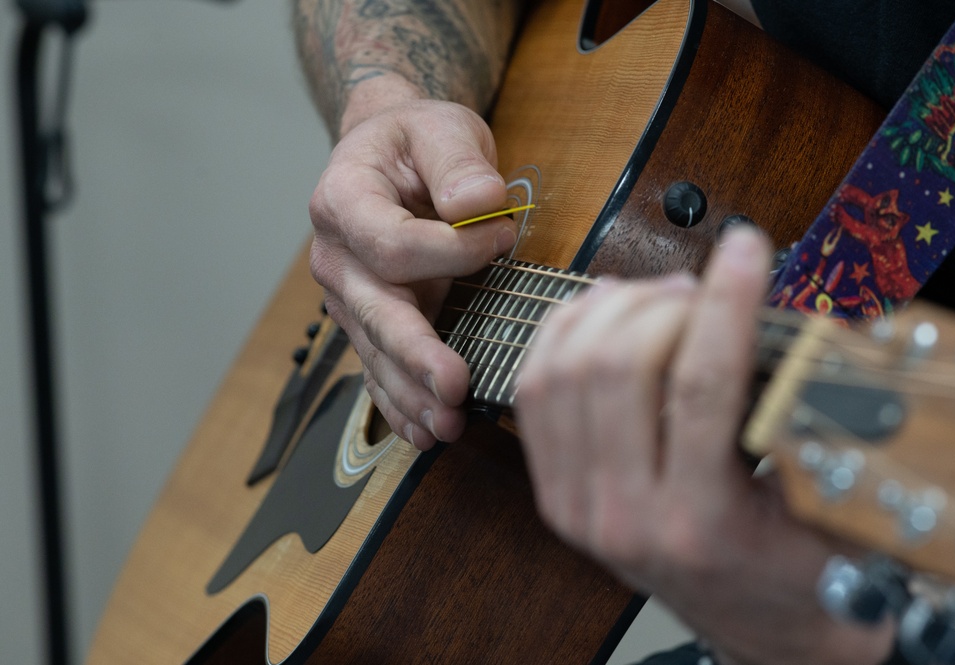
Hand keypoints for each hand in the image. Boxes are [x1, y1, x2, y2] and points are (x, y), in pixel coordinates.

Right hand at [309, 99, 516, 449]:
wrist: (387, 154)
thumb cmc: (415, 141)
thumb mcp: (441, 127)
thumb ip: (457, 161)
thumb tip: (479, 205)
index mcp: (345, 201)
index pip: (392, 243)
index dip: (451, 250)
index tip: (501, 239)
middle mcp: (336, 256)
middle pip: (375, 312)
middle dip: (417, 353)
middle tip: (454, 387)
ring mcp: (348, 296)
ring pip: (375, 351)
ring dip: (411, 393)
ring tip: (446, 425)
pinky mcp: (367, 321)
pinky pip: (378, 367)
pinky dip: (400, 402)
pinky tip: (423, 431)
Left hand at [515, 229, 893, 664]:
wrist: (762, 626)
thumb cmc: (799, 565)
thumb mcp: (822, 498)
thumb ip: (795, 413)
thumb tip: (767, 312)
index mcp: (703, 523)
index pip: (701, 385)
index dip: (724, 302)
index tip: (744, 248)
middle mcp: (626, 518)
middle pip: (616, 368)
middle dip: (660, 302)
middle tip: (701, 285)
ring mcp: (579, 508)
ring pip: (563, 372)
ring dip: (608, 311)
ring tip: (658, 293)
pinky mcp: (555, 497)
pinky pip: (534, 395)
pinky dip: (560, 337)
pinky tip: (598, 312)